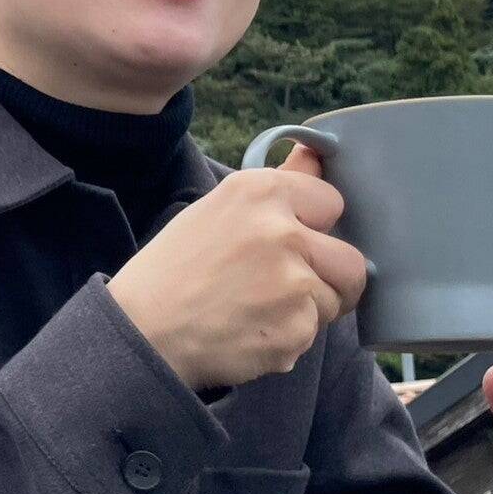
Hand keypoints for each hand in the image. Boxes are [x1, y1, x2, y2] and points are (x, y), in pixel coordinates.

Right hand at [108, 141, 367, 392]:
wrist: (141, 331)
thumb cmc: (173, 269)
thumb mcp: (218, 211)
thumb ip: (277, 187)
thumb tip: (316, 153)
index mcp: (259, 191)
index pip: (332, 202)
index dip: (313, 227)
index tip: (287, 241)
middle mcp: (281, 230)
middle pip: (351, 261)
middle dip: (327, 279)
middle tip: (284, 288)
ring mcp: (292, 283)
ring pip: (332, 301)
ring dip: (304, 312)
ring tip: (255, 311)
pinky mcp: (295, 329)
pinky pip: (310, 336)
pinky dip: (285, 340)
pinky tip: (247, 333)